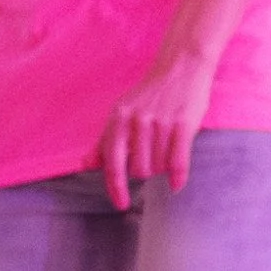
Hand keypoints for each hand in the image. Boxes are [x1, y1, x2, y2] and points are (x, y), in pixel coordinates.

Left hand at [97, 47, 217, 210]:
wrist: (181, 67)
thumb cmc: (151, 94)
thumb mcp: (122, 112)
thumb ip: (106, 139)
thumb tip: (87, 164)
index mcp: (118, 119)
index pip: (112, 163)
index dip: (116, 187)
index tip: (121, 204)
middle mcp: (137, 121)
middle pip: (139, 170)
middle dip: (146, 171)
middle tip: (153, 156)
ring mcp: (160, 123)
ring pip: (158, 167)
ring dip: (162, 167)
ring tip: (167, 149)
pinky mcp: (183, 125)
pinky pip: (178, 162)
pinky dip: (178, 177)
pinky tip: (176, 184)